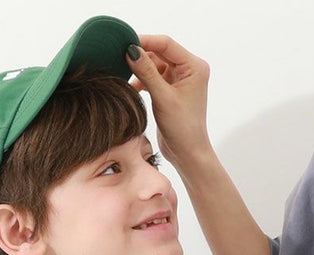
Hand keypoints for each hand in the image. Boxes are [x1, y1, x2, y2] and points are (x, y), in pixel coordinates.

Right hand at [127, 35, 211, 166]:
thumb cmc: (182, 129)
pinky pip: (154, 78)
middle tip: (119, 56)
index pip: (166, 45)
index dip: (146, 41)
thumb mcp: (162, 98)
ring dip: (140, 70)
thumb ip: (147, 72)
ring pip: (155, 66)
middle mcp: (189, 70)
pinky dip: (142, 81)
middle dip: (141, 55)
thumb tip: (131, 51)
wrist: (187, 154)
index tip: (125, 42)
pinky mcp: (171, 90)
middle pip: (160, 53)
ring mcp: (180, 80)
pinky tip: (131, 87)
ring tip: (123, 73)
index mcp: (194, 66)